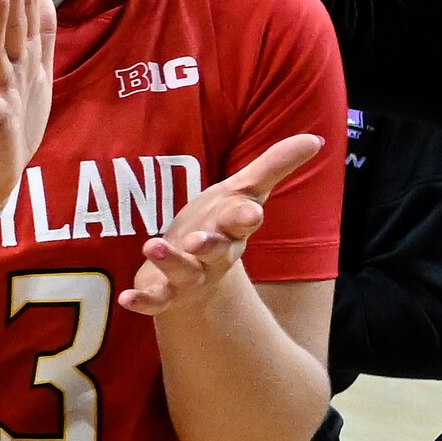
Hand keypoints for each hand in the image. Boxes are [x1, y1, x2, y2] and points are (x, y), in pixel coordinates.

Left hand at [122, 132, 326, 319]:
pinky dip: (142, 302)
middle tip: (197, 239)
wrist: (197, 266)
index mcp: (234, 228)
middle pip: (216, 251)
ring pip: (183, 272)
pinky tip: (127, 299)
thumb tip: (314, 139)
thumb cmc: (220, 221)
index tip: (250, 213)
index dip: (246, 217)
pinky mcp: (163, 294)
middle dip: (209, 245)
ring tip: (152, 245)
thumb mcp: (243, 190)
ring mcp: (189, 277)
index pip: (244, 221)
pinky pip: (154, 301)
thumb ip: (273, 166)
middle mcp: (214, 255)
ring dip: (170, 261)